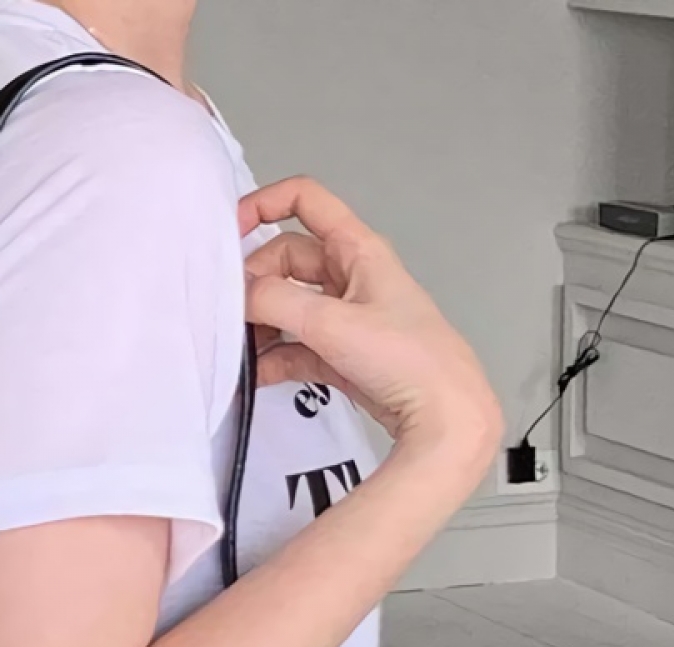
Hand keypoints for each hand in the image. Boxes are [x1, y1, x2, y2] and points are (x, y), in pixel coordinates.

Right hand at [240, 177, 502, 468]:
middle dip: (256, 282)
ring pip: (289, 306)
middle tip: (232, 310)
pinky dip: (273, 357)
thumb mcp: (334, 323)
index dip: (264, 204)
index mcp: (358, 250)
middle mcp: (351, 277)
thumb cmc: (409, 359)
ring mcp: (346, 317)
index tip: (230, 232)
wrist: (443, 416)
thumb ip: (276, 301)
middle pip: (286, 260)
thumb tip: (238, 295)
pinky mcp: (342, 354)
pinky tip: (255, 374)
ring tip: (239, 347)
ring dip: (261, 324)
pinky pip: (296, 345)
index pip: (306, 201)